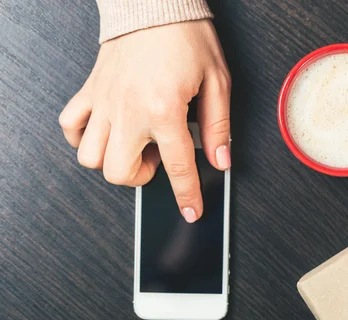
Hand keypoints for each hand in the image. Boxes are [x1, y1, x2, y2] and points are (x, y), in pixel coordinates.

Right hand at [59, 20, 230, 222]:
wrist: (152, 2)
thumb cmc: (186, 36)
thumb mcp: (216, 80)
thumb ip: (218, 125)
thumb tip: (220, 159)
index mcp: (164, 109)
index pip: (178, 167)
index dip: (187, 195)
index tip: (192, 212)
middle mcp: (128, 111)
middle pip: (118, 172)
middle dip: (140, 178)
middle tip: (157, 159)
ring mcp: (104, 102)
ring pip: (90, 157)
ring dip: (112, 161)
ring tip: (134, 145)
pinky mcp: (90, 91)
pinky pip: (70, 126)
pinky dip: (83, 138)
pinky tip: (105, 132)